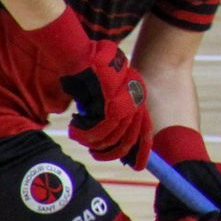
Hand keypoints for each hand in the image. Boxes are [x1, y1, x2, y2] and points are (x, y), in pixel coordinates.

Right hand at [38, 8, 152, 168]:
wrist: (80, 54)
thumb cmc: (89, 73)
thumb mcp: (105, 94)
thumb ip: (111, 112)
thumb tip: (110, 139)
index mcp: (138, 96)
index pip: (145, 128)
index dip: (141, 149)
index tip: (136, 166)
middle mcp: (135, 98)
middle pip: (129, 137)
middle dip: (113, 152)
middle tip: (97, 155)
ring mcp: (124, 99)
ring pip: (112, 135)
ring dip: (94, 142)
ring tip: (81, 138)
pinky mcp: (109, 100)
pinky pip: (99, 128)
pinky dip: (85, 133)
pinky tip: (75, 129)